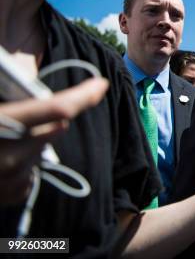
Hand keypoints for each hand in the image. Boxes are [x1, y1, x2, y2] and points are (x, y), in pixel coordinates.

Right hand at [0, 77, 108, 204]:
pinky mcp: (13, 194)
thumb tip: (44, 102)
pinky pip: (33, 169)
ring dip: (34, 139)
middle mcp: (11, 155)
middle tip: (21, 115)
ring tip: (3, 139)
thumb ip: (10, 101)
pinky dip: (25, 160)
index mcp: (1, 124)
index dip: (83, 95)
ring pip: (45, 148)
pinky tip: (0, 161)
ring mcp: (12, 178)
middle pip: (55, 128)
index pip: (58, 109)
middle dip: (49, 117)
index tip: (101, 84)